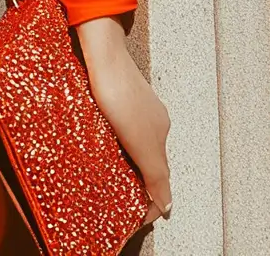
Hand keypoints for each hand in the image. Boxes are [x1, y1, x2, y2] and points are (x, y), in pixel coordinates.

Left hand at [74, 15, 171, 227]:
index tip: (135, 217)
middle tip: (119, 199)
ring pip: (133, 142)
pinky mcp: (115, 92)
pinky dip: (115, 140)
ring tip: (107, 174)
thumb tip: (168, 206)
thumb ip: (155, 173)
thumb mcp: (139, 140)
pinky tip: (100, 140)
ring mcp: (135, 104)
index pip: (160, 176)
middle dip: (137, 181)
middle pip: (148, 159)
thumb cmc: (118, 93)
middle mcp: (152, 118)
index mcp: (160, 131)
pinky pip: (119, 124)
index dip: (150, 198)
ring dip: (125, 161)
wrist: (102, 52)